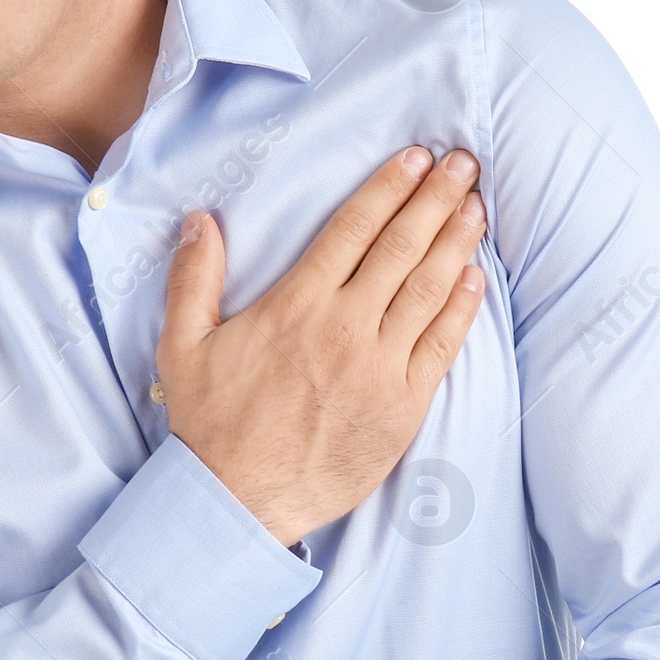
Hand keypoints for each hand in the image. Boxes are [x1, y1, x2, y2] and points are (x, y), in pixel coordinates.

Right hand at [157, 145, 485, 546]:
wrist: (239, 502)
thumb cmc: (211, 425)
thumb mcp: (183, 345)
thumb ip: (194, 278)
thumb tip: (201, 221)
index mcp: (297, 305)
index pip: (354, 229)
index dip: (389, 187)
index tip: (416, 158)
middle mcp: (344, 328)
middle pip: (401, 247)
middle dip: (436, 199)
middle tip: (463, 163)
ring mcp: (379, 368)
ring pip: (428, 289)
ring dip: (456, 242)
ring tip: (476, 205)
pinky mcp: (402, 407)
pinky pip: (441, 346)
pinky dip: (461, 307)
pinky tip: (474, 276)